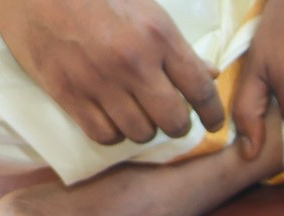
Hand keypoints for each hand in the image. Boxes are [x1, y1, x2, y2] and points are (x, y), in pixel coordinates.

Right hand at [0, 0, 224, 146]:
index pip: (200, 89)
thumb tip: (209, 73)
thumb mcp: (144, 7)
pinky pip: (105, 135)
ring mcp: (100, 82)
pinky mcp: (69, 94)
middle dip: (177, 124)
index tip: (214, 122)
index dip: (213, 113)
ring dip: (143, 128)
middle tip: (170, 116)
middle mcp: (133, 63)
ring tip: (136, 112)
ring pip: (140, 133)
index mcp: (157, 35)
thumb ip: (175, 45)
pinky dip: (112, 132)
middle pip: (173, 121)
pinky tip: (111, 117)